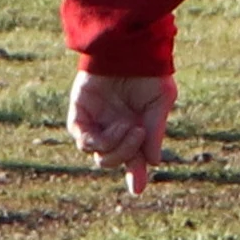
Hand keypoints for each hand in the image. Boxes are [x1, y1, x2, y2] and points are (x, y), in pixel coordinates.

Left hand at [69, 72, 174, 194]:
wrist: (128, 49)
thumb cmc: (148, 73)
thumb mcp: (160, 103)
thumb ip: (155, 132)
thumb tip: (153, 162)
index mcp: (134, 130)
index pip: (132, 160)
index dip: (135, 176)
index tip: (137, 190)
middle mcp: (112, 130)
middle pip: (111, 160)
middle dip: (127, 154)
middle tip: (139, 133)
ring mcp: (95, 123)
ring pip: (97, 154)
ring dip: (116, 146)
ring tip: (130, 126)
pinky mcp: (79, 114)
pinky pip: (82, 138)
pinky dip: (98, 140)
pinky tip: (117, 127)